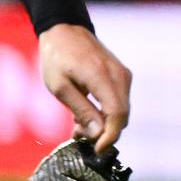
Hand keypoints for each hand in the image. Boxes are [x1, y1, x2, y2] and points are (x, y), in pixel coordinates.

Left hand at [37, 23, 130, 150]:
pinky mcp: (121, 75)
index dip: (110, 137)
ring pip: (121, 111)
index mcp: (103, 77)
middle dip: (103, 133)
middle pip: (122, 116)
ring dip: (104, 124)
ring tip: (78, 124)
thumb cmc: (57, 57)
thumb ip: (81, 110)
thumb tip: (99, 135)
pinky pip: (119, 101)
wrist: (64, 30)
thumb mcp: (60, 87)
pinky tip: (86, 113)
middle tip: (79, 134)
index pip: (117, 115)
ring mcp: (123, 75)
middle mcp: (119, 76)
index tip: (96, 150)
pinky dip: (106, 112)